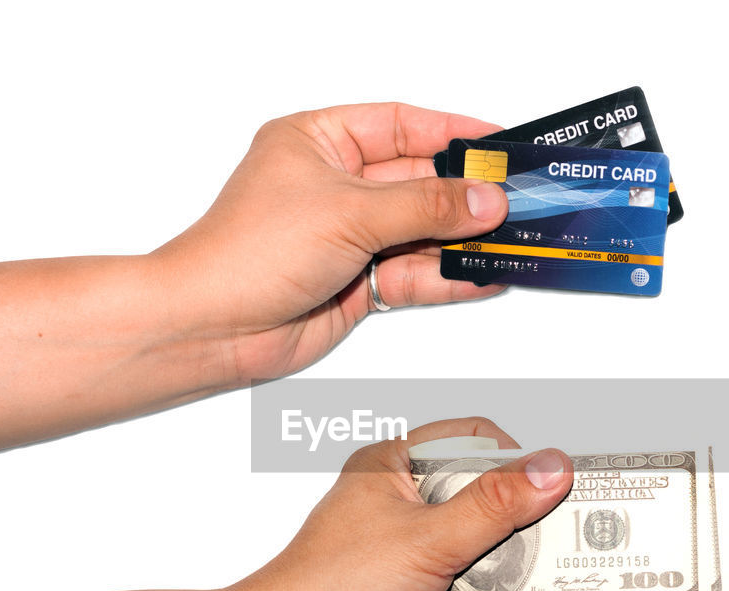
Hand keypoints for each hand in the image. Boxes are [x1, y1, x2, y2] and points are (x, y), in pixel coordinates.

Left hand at [154, 103, 510, 380]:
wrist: (214, 326)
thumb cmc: (249, 251)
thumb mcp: (350, 212)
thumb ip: (424, 206)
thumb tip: (482, 198)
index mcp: (318, 142)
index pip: (398, 126)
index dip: (450, 133)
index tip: (496, 142)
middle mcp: (333, 186)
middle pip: (416, 183)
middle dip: (464, 195)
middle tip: (514, 198)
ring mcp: (346, 236)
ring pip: (419, 232)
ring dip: (460, 239)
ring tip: (508, 240)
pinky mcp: (355, 282)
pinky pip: (412, 274)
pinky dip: (445, 276)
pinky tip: (479, 274)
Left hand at [233, 417, 572, 590]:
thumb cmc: (327, 588)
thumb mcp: (424, 537)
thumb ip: (492, 505)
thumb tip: (549, 468)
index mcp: (396, 467)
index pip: (472, 441)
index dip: (517, 457)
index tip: (559, 480)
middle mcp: (412, 507)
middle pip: (491, 495)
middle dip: (531, 512)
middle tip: (580, 523)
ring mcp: (424, 556)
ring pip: (494, 545)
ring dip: (525, 558)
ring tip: (573, 563)